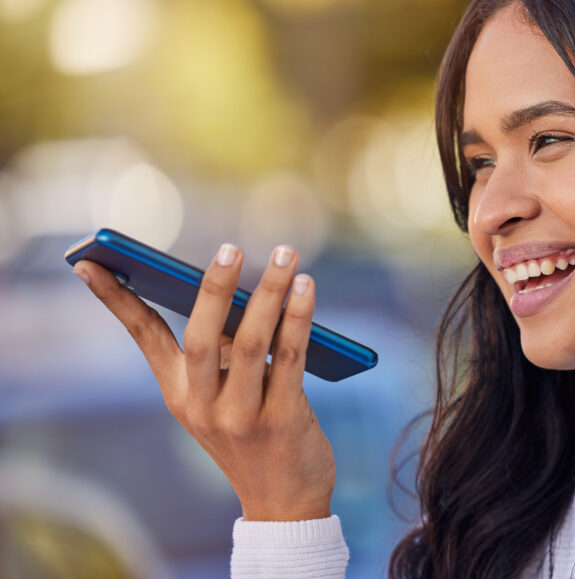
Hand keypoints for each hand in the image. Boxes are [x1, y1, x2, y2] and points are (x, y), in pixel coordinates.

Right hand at [73, 244, 335, 520]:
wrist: (283, 503)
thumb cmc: (255, 437)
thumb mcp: (224, 399)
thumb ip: (225, 354)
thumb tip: (244, 293)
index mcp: (179, 393)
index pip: (142, 337)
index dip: (117, 299)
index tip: (91, 263)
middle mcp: (201, 405)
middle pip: (200, 336)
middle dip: (213, 288)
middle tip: (231, 248)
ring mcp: (239, 416)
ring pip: (250, 343)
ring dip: (270, 293)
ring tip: (288, 256)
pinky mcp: (280, 421)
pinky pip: (288, 359)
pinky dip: (299, 319)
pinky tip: (307, 290)